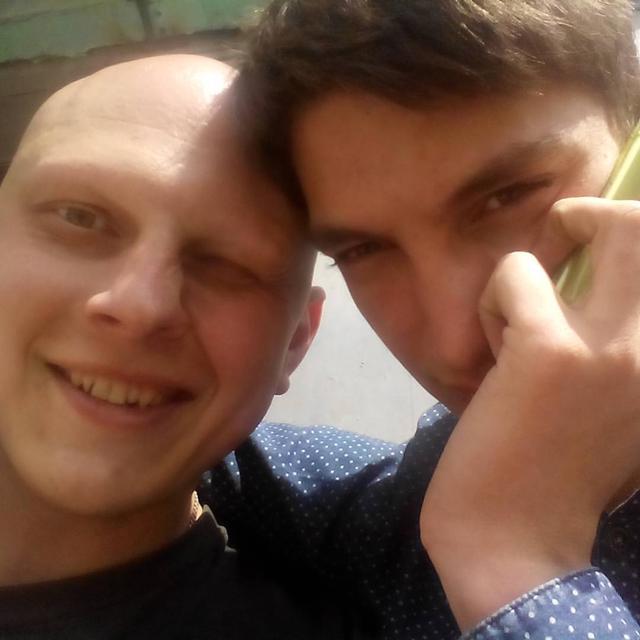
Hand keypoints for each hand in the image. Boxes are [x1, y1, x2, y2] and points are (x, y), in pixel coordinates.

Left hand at [420, 197, 639, 629]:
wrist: (513, 542)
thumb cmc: (558, 475)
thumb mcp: (620, 409)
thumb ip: (625, 350)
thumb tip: (597, 283)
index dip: (634, 238)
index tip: (595, 249)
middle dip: (599, 217)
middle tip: (560, 245)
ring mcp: (618, 346)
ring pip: (599, 225)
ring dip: (538, 262)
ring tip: (516, 315)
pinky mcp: (550, 351)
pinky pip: (515, 275)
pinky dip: (494, 298)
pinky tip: (490, 348)